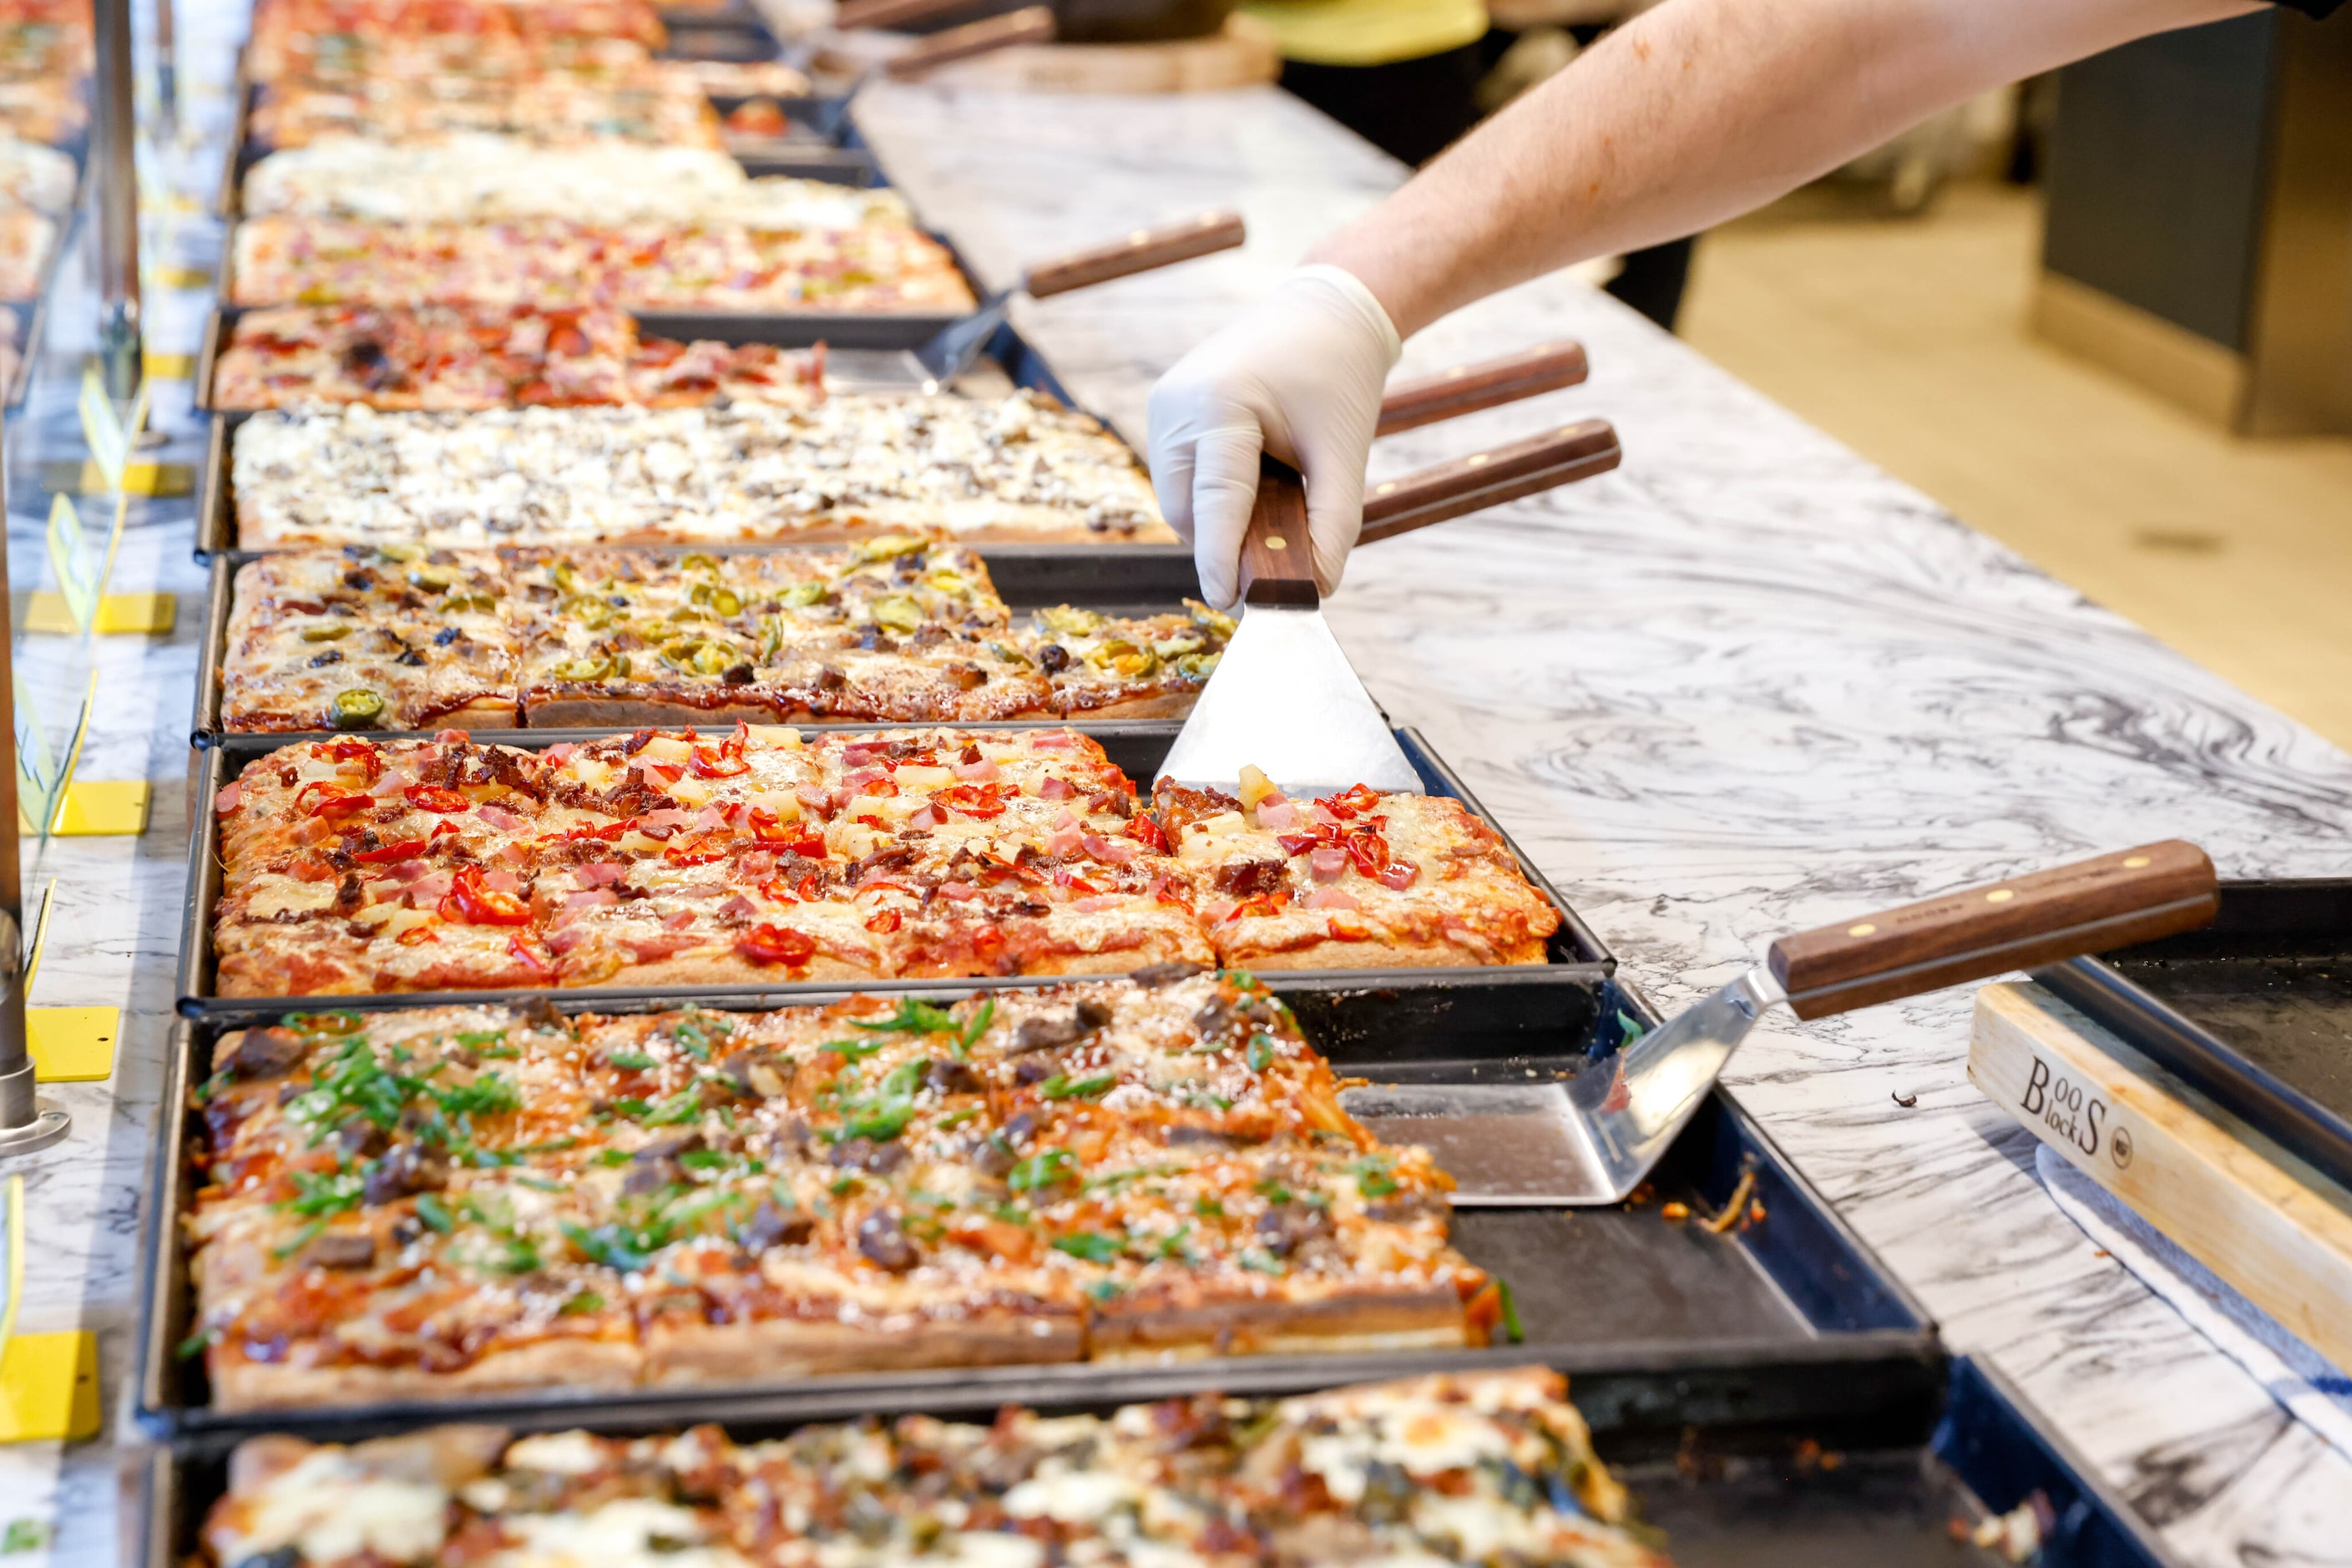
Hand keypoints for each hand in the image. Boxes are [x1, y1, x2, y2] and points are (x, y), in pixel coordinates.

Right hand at [1146, 265, 1401, 608]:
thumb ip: (1334, 524)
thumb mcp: (1346, 453)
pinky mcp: (1164, 415)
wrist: (1322, 316)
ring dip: (1219, 523)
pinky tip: (1254, 486)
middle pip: (1190, 510)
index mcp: (1218, 402)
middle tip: (1273, 566)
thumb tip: (1314, 588)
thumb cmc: (1337, 379)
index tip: (1229, 602)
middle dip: (1224, 544)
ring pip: (1181, 502)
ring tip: (1273, 505)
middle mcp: (1175, 404)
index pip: (1216, 500)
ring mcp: (1162, 408)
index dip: (1220, 558)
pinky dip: (1214, 501)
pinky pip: (1182, 482)